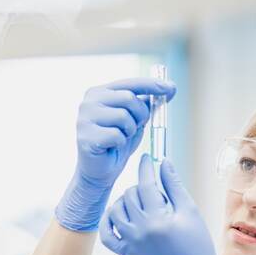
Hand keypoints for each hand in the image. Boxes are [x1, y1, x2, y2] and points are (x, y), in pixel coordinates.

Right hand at [56, 78, 175, 230]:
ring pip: (123, 117)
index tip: (171, 87)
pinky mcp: (85, 136)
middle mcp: (89, 101)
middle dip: (140, 115)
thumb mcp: (135, 120)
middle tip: (136, 128)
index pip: (131, 83)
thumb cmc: (117, 144)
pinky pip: (116, 135)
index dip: (152, 85)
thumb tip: (169, 87)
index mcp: (100, 92)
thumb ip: (146, 104)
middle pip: (128, 98)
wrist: (100, 171)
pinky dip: (121, 143)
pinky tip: (112, 147)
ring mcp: (84, 118)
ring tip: (121, 138)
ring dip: (130, 131)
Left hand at [100, 154, 224, 254]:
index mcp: (158, 219)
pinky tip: (119, 215)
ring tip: (141, 204)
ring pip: (115, 209)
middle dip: (141, 187)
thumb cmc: (196, 243)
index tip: (146, 158)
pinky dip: (108, 220)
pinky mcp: (125, 252)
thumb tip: (164, 162)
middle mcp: (140, 230)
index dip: (146, 168)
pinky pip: (106, 233)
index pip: (146, 185)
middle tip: (157, 195)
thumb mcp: (189, 211)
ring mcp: (129, 242)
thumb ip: (174, 186)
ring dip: (125, 201)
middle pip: (130, 195)